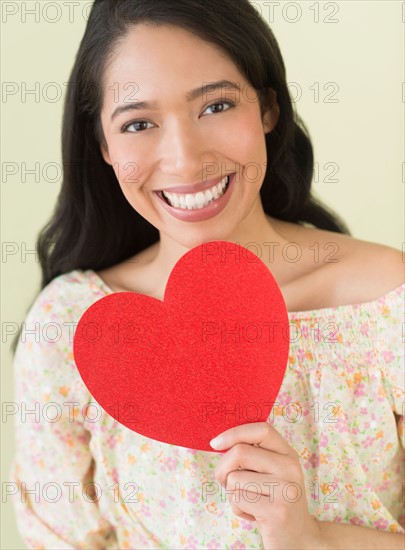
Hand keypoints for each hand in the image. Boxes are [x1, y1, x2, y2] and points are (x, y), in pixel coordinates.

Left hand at [210, 421, 324, 549]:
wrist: (299, 539)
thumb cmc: (274, 501)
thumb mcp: (272, 472)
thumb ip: (254, 454)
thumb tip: (219, 442)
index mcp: (288, 454)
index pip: (261, 430)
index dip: (234, 433)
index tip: (215, 443)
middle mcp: (290, 468)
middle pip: (240, 452)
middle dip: (222, 468)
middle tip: (225, 481)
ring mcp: (285, 489)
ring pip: (235, 478)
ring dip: (232, 493)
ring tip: (249, 502)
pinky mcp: (277, 511)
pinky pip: (238, 499)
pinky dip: (237, 508)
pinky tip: (253, 514)